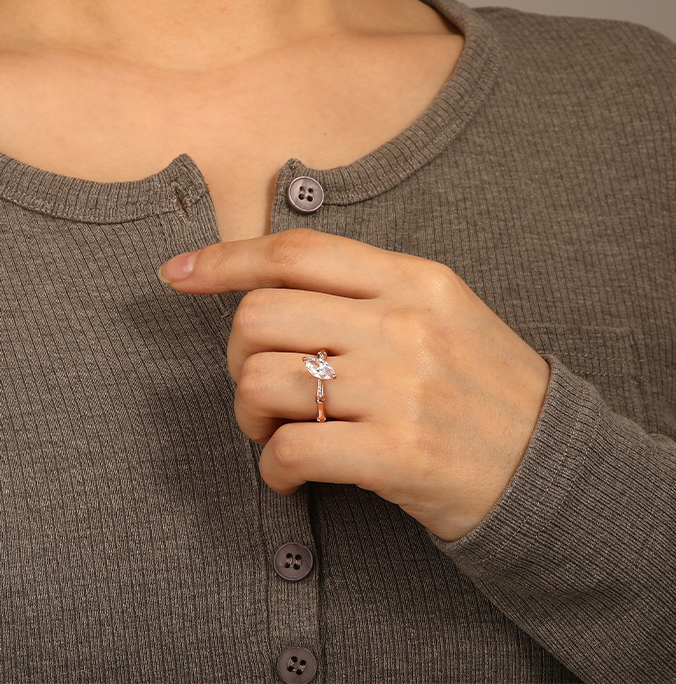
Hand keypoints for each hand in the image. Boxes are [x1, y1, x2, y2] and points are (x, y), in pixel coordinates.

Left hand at [158, 229, 549, 541]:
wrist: (549, 466)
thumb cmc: (481, 386)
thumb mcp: (440, 312)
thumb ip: (365, 290)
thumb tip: (269, 284)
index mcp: (414, 278)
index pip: (297, 252)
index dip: (225, 258)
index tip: (179, 272)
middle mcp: (404, 323)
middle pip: (261, 315)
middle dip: (236, 353)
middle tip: (257, 385)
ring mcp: (401, 388)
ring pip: (262, 381)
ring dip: (248, 414)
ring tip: (274, 430)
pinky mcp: (397, 453)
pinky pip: (288, 449)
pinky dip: (272, 469)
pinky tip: (290, 475)